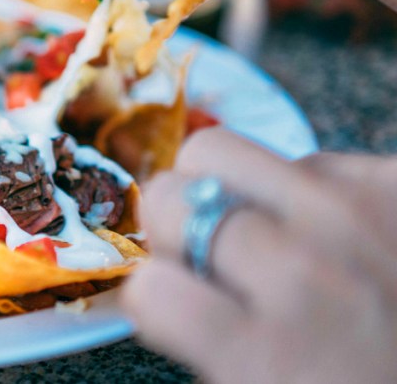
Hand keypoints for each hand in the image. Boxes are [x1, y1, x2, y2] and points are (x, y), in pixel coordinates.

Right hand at [123, 128, 396, 382]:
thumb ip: (210, 342)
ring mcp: (358, 217)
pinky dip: (313, 192)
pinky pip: (314, 159)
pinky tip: (345, 238)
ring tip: (279, 240)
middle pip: (170, 191)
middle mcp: (304, 271)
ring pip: (226, 151)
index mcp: (264, 353)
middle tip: (209, 255)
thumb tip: (166, 283)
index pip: (148, 286)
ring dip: (237, 196)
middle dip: (174, 222)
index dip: (155, 298)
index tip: (177, 306)